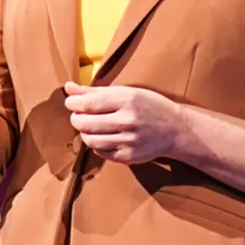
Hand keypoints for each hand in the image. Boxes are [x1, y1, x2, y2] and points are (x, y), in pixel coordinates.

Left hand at [64, 83, 184, 163]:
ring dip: (84, 133)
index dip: (73, 103)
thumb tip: (68, 87)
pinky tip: (103, 137)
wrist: (176, 129)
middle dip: (76, 119)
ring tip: (90, 126)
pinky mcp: (129, 157)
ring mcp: (128, 141)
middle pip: (84, 123)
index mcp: (127, 100)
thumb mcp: (126, 92)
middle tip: (79, 115)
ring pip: (89, 140)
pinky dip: (96, 145)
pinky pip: (100, 152)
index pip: (87, 104)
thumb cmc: (149, 106)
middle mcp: (127, 121)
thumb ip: (95, 91)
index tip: (72, 102)